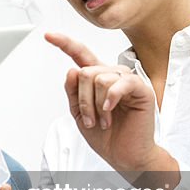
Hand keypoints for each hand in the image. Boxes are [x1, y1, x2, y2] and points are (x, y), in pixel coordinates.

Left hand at [46, 32, 174, 179]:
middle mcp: (112, 75)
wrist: (124, 155)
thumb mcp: (79, 114)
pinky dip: (111, 98)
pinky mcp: (141, 89)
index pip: (81, 55)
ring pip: (100, 78)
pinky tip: (110, 110)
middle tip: (91, 119)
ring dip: (96, 105)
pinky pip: (121, 83)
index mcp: (97, 79)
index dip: (64, 44)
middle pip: (87, 71)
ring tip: (103, 120)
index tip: (48, 35)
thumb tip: (72, 70)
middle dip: (83, 100)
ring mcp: (127, 81)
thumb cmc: (105, 135)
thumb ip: (73, 92)